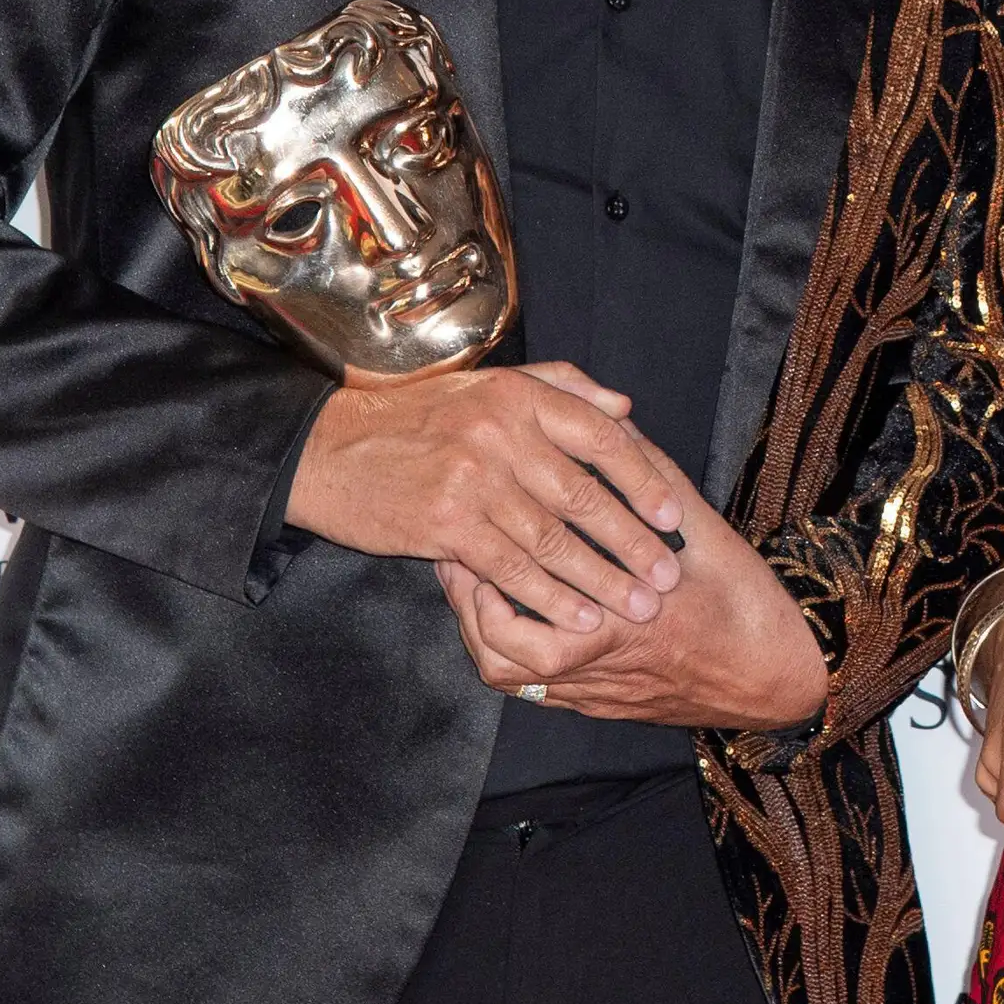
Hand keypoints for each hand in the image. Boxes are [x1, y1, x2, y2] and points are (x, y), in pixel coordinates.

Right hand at [289, 359, 689, 632]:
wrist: (330, 450)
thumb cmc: (416, 420)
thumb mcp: (489, 386)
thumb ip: (561, 389)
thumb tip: (625, 406)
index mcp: (519, 396)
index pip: (600, 437)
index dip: (643, 479)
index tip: (673, 515)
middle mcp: (501, 433)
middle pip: (585, 495)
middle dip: (634, 541)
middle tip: (670, 575)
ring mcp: (473, 480)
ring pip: (553, 539)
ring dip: (602, 578)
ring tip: (639, 606)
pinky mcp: (446, 525)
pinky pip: (511, 569)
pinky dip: (550, 598)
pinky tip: (580, 617)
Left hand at [446, 503, 831, 728]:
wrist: (780, 679)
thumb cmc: (750, 606)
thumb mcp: (708, 533)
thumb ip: (655, 479)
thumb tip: (614, 421)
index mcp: (625, 621)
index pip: (538, 595)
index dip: (495, 562)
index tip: (477, 523)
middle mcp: (600, 665)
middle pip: (502, 653)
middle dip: (468, 603)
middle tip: (456, 556)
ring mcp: (596, 692)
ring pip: (510, 679)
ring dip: (481, 633)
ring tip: (473, 588)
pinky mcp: (600, 706)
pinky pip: (532, 691)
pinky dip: (507, 654)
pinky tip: (506, 619)